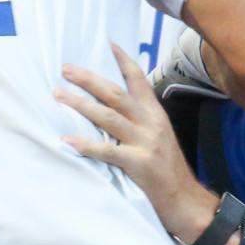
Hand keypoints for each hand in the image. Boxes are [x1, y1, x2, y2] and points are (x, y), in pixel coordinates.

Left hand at [59, 43, 215, 240]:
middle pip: (116, 94)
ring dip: (80, 104)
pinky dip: (86, 145)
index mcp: (155, 114)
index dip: (124, 60)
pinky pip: (108, 151)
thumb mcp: (158, 137)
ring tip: (58, 95)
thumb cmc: (167, 170)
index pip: (139, 79)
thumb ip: (140, 119)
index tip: (108, 43)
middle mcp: (151, 123)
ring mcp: (145, 143)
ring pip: (108, 117)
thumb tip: (112, 105)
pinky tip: (68, 139)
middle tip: (66, 69)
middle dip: (89, 80)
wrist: (186, 201)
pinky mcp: (138, 164)